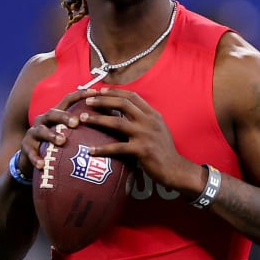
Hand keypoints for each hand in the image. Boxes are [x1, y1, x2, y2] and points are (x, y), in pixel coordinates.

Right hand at [22, 89, 102, 170]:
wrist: (30, 160)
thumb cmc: (55, 145)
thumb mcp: (68, 134)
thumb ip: (84, 128)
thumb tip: (112, 122)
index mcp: (56, 115)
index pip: (68, 100)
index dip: (80, 95)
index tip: (94, 93)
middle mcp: (43, 120)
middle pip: (53, 113)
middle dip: (64, 116)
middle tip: (76, 122)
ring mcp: (33, 133)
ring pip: (41, 131)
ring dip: (51, 135)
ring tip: (61, 141)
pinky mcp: (25, 147)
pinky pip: (30, 153)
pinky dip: (36, 158)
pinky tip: (42, 165)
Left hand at [77, 88, 205, 196]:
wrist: (176, 169)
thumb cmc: (164, 151)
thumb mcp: (157, 129)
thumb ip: (144, 119)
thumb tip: (126, 114)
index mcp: (153, 114)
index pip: (132, 97)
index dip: (115, 92)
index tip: (101, 91)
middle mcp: (149, 121)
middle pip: (123, 104)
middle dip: (103, 100)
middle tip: (87, 101)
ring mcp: (145, 135)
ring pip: (117, 123)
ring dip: (98, 119)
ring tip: (83, 119)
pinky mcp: (141, 150)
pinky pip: (117, 148)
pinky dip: (103, 149)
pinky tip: (91, 151)